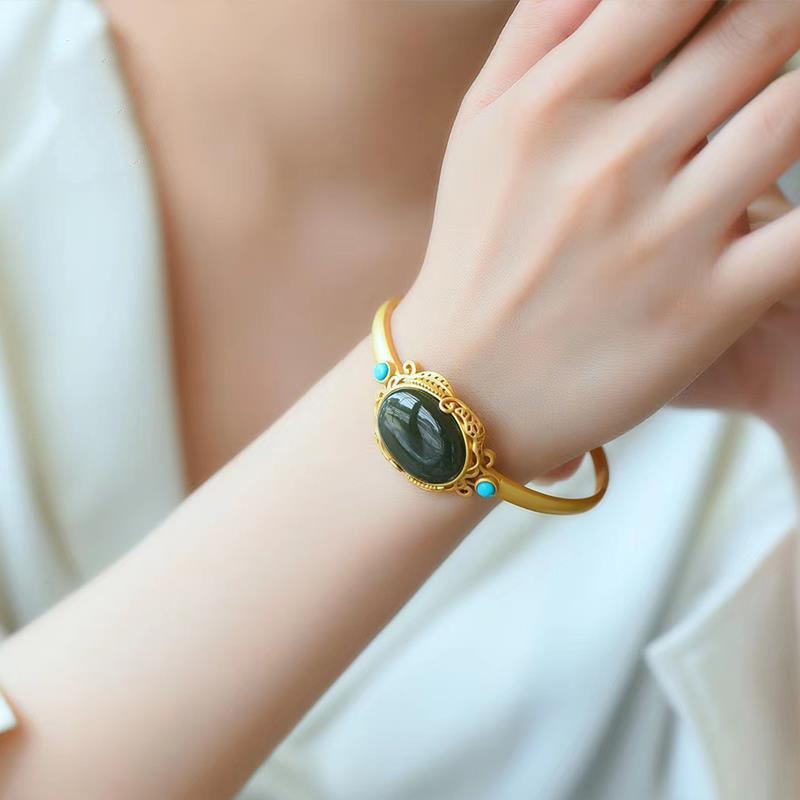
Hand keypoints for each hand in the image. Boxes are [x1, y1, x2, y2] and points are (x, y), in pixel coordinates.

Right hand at [393, 0, 799, 479]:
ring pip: (795, 115)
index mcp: (552, 105)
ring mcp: (664, 238)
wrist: (466, 385)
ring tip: (764, 117)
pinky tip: (784, 201)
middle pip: (759, 30)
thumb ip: (543, 27)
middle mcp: (612, 162)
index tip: (729, 8)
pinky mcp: (705, 309)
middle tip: (769, 40)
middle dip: (780, 18)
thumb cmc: (476, 250)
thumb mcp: (480, 128)